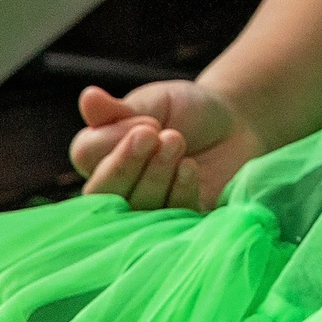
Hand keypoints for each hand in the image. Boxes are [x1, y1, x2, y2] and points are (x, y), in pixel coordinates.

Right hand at [70, 79, 259, 209]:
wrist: (234, 124)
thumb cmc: (186, 110)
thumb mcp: (155, 101)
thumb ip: (120, 109)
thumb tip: (89, 96)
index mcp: (102, 154)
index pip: (87, 156)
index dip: (112, 140)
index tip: (145, 122)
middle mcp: (118, 187)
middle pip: (105, 191)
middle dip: (128, 164)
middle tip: (154, 134)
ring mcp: (147, 209)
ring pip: (136, 206)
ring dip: (155, 174)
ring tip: (177, 141)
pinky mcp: (178, 224)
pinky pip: (170, 218)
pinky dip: (179, 192)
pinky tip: (189, 168)